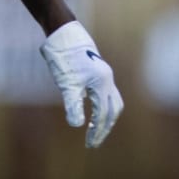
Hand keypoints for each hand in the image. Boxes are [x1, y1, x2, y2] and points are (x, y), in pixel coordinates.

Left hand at [40, 20, 122, 147]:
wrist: (63, 33)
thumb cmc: (64, 58)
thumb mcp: (66, 84)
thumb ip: (73, 105)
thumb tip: (77, 126)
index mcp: (102, 84)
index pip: (104, 115)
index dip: (98, 131)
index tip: (90, 144)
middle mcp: (108, 80)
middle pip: (114, 110)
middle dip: (105, 127)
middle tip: (94, 141)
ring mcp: (105, 75)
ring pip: (112, 101)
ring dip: (106, 117)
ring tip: (95, 129)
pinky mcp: (98, 72)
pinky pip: (106, 94)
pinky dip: (102, 106)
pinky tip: (91, 111)